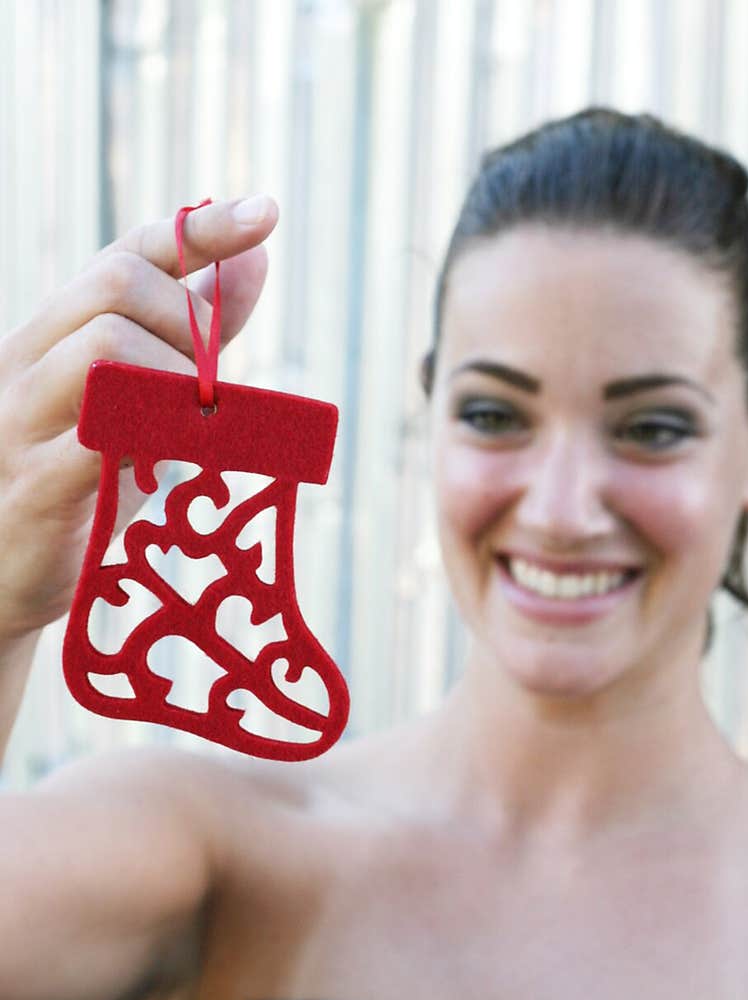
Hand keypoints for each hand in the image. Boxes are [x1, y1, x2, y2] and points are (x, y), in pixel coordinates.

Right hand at [0, 195, 278, 636]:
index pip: (127, 252)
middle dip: (191, 321)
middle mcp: (25, 360)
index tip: (267, 213)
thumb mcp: (143, 412)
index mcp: (54, 336)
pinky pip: (100, 436)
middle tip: (214, 391)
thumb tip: (254, 261)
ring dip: (179, 380)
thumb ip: (192, 340)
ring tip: (196, 432)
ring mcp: (21, 420)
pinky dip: (160, 439)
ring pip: (107, 346)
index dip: (200, 231)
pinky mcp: (34, 485)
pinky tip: (179, 463)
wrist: (3, 585)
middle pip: (116, 282)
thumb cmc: (80, 493)